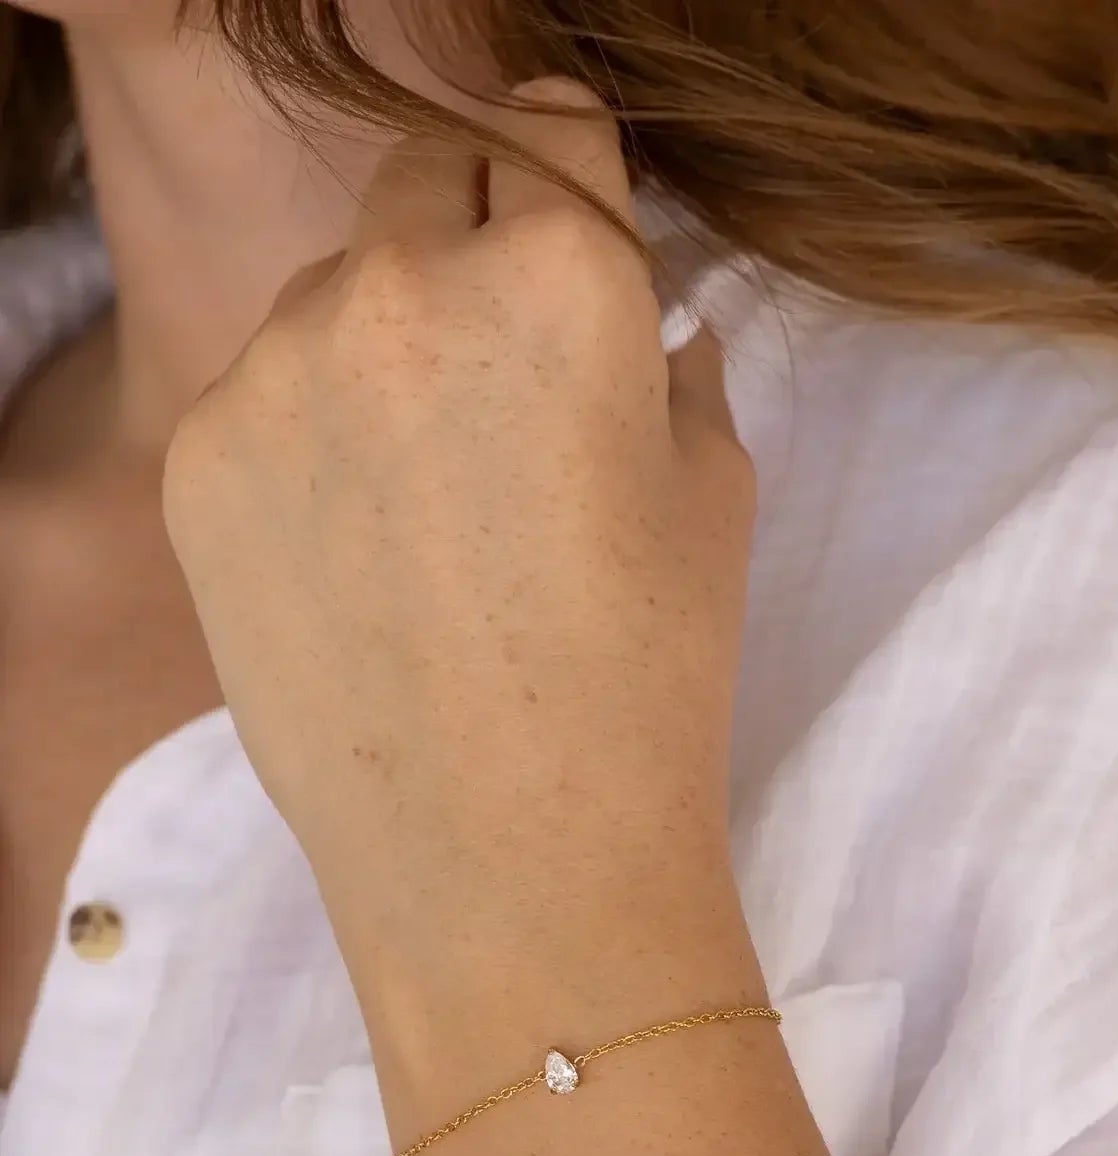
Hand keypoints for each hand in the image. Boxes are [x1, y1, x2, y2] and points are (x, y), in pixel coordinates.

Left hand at [162, 79, 756, 1009]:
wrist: (508, 861)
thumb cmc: (644, 690)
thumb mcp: (711, 508)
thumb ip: (676, 375)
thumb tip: (656, 334)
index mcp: (560, 272)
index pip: (550, 126)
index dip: (570, 187)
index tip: (569, 245)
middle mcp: (403, 282)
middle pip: (425, 173)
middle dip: (472, 240)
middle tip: (506, 374)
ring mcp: (279, 368)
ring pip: (334, 292)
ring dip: (382, 344)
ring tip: (428, 503)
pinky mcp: (199, 457)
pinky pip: (261, 395)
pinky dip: (307, 439)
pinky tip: (357, 557)